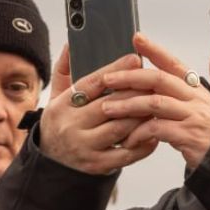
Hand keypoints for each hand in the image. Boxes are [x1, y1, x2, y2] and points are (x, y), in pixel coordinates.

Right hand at [39, 48, 158, 174]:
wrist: (51, 163)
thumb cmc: (60, 124)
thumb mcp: (55, 96)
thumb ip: (64, 69)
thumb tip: (72, 44)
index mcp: (63, 105)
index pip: (92, 83)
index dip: (115, 69)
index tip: (135, 58)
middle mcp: (72, 126)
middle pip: (110, 105)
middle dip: (135, 92)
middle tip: (155, 81)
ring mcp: (85, 147)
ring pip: (120, 128)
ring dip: (141, 116)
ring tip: (157, 104)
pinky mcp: (98, 165)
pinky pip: (126, 153)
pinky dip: (143, 143)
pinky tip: (153, 132)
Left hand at [101, 33, 209, 168]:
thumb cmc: (208, 135)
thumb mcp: (195, 109)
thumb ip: (175, 97)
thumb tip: (147, 87)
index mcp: (195, 89)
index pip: (173, 63)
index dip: (155, 50)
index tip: (137, 38)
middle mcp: (195, 98)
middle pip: (159, 79)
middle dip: (130, 77)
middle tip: (108, 79)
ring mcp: (192, 116)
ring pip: (154, 103)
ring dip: (128, 105)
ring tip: (108, 109)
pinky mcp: (188, 135)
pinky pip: (156, 129)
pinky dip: (138, 133)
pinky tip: (128, 139)